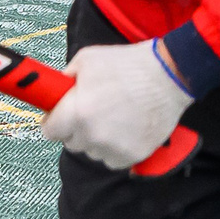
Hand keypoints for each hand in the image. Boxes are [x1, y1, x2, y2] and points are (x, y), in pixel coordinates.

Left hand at [40, 39, 190, 170]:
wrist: (170, 75)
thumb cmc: (128, 64)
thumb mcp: (88, 59)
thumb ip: (65, 78)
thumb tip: (55, 92)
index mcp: (77, 112)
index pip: (50, 132)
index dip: (54, 121)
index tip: (61, 116)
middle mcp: (93, 135)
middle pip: (72, 143)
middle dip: (78, 128)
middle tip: (94, 111)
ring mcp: (113, 148)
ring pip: (93, 152)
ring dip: (98, 139)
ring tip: (115, 118)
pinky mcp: (133, 156)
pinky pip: (113, 159)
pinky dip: (116, 148)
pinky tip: (127, 129)